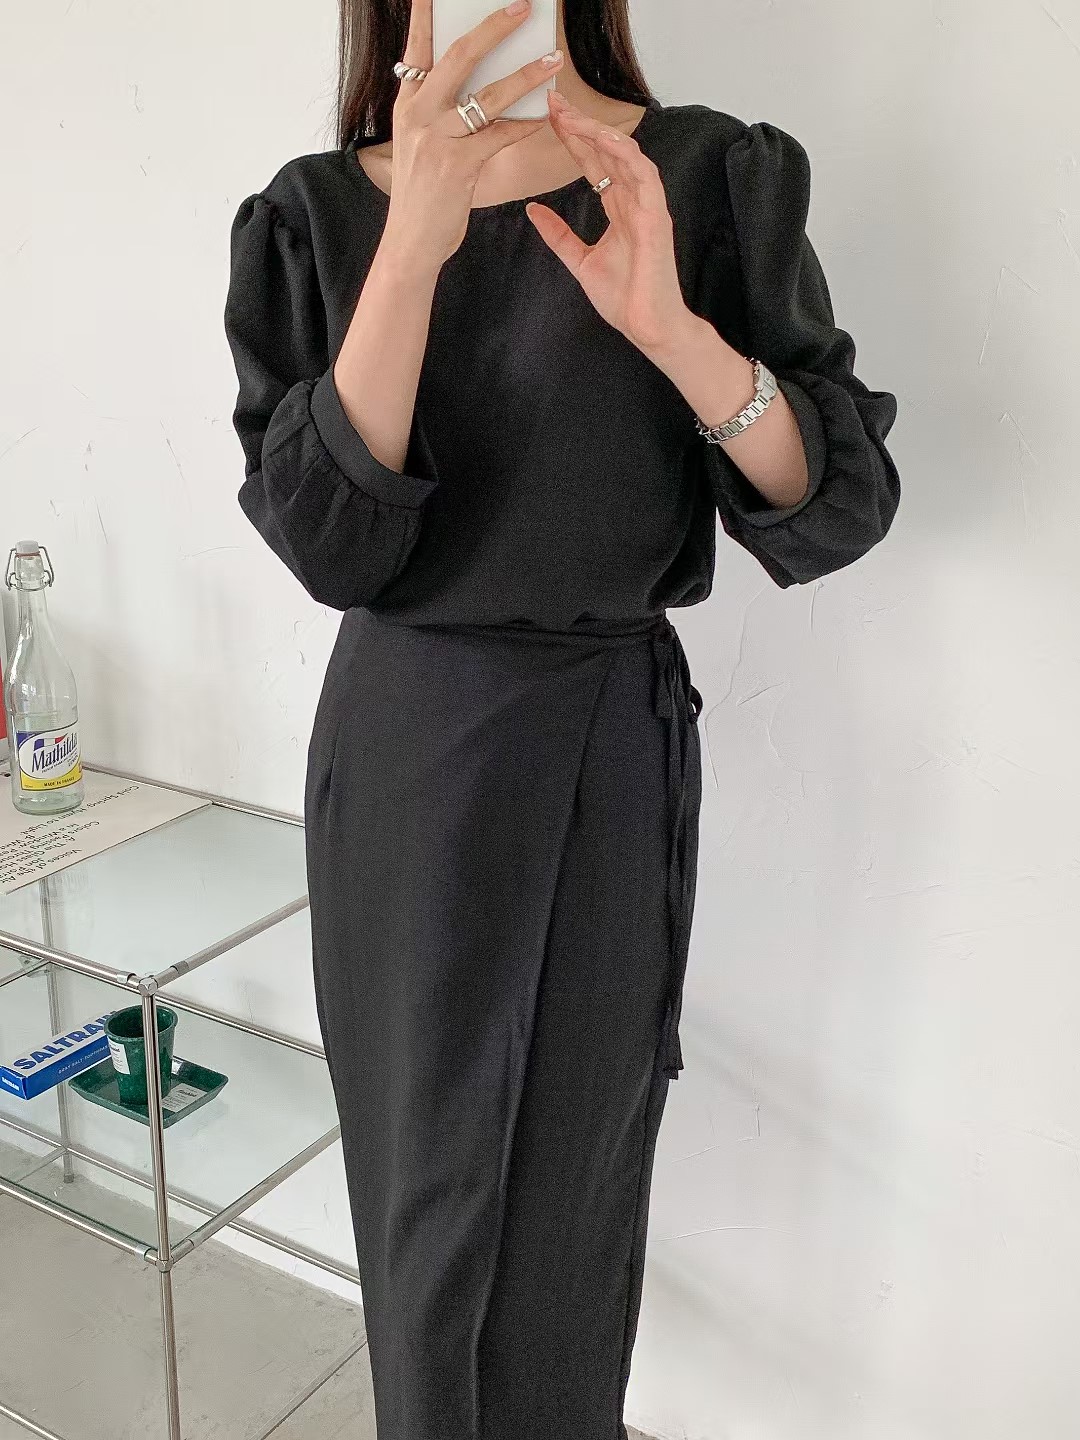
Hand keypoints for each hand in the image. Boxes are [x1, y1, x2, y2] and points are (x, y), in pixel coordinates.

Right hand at [382, 0, 563, 271]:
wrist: (411, 241)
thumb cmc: (421, 193)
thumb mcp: (418, 143)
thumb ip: (436, 109)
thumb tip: (472, 80)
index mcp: (407, 104)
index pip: (418, 47)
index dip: (427, 14)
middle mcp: (419, 115)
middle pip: (459, 57)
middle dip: (494, 28)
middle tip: (523, 7)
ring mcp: (437, 139)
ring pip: (488, 96)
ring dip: (526, 76)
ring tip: (552, 61)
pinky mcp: (459, 166)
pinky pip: (501, 136)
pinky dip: (526, 123)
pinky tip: (545, 114)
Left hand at [526, 91, 697, 358]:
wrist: (646, 326)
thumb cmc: (624, 298)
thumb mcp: (580, 261)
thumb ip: (559, 235)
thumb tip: (534, 210)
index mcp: (619, 208)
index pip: (594, 163)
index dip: (573, 139)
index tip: (549, 118)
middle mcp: (634, 200)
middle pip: (606, 151)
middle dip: (581, 124)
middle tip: (554, 102)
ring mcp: (647, 205)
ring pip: (624, 154)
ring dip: (598, 132)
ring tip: (571, 115)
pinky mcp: (656, 215)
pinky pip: (644, 173)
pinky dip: (625, 153)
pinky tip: (603, 137)